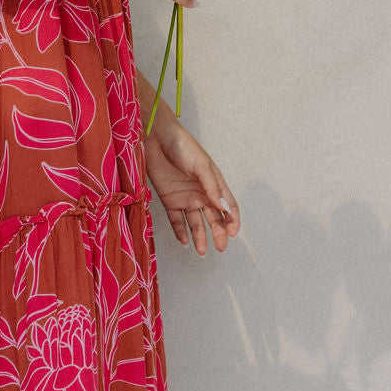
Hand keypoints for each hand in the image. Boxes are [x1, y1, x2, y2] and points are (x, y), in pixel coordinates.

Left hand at [142, 101, 239, 254]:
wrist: (156, 138)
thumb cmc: (183, 147)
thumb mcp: (201, 166)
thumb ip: (212, 187)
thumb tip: (224, 208)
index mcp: (214, 184)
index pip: (228, 206)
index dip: (233, 220)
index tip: (234, 233)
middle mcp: (202, 193)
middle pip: (214, 218)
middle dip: (219, 234)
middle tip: (221, 247)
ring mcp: (185, 197)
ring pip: (195, 223)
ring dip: (200, 237)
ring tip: (201, 251)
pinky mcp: (169, 200)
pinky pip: (176, 220)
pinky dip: (180, 232)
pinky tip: (185, 241)